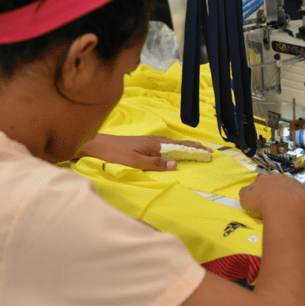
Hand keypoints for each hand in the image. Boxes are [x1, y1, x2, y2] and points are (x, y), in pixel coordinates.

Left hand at [75, 134, 212, 170]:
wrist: (96, 145)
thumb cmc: (114, 154)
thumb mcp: (135, 162)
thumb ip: (156, 163)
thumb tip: (176, 164)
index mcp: (155, 145)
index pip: (180, 146)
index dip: (194, 149)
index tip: (208, 151)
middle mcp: (153, 141)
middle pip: (178, 143)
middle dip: (193, 146)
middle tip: (207, 150)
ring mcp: (147, 141)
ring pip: (171, 143)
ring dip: (184, 146)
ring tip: (194, 149)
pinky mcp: (141, 144)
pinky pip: (164, 144)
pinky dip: (173, 146)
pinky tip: (171, 149)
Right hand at [239, 174, 304, 218]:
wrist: (280, 206)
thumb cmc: (261, 203)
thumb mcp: (245, 198)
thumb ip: (245, 193)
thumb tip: (245, 192)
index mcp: (263, 179)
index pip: (261, 178)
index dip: (261, 184)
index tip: (262, 190)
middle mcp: (278, 177)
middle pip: (276, 177)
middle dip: (276, 183)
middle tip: (275, 194)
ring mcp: (292, 181)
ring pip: (291, 180)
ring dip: (290, 185)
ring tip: (289, 195)